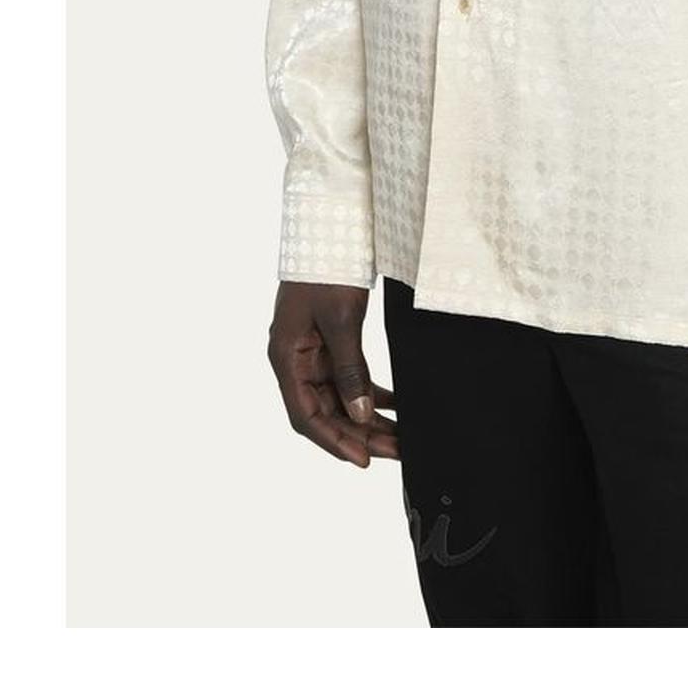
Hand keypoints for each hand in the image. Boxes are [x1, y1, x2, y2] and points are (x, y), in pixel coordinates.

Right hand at [268, 281, 398, 467]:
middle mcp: (296, 361)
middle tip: (397, 452)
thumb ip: (350, 368)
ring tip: (401, 437)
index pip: (306, 416)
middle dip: (360, 435)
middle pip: (326, 411)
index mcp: (286, 358)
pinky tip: (395, 406)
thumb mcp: (341, 320)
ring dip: (368, 418)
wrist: (330, 228)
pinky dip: (370, 393)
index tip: (365, 460)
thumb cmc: (327, 270)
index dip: (334, 441)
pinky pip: (350, 378)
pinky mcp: (331, 342)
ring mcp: (313, 352)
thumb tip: (360, 414)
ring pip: (340, 398)